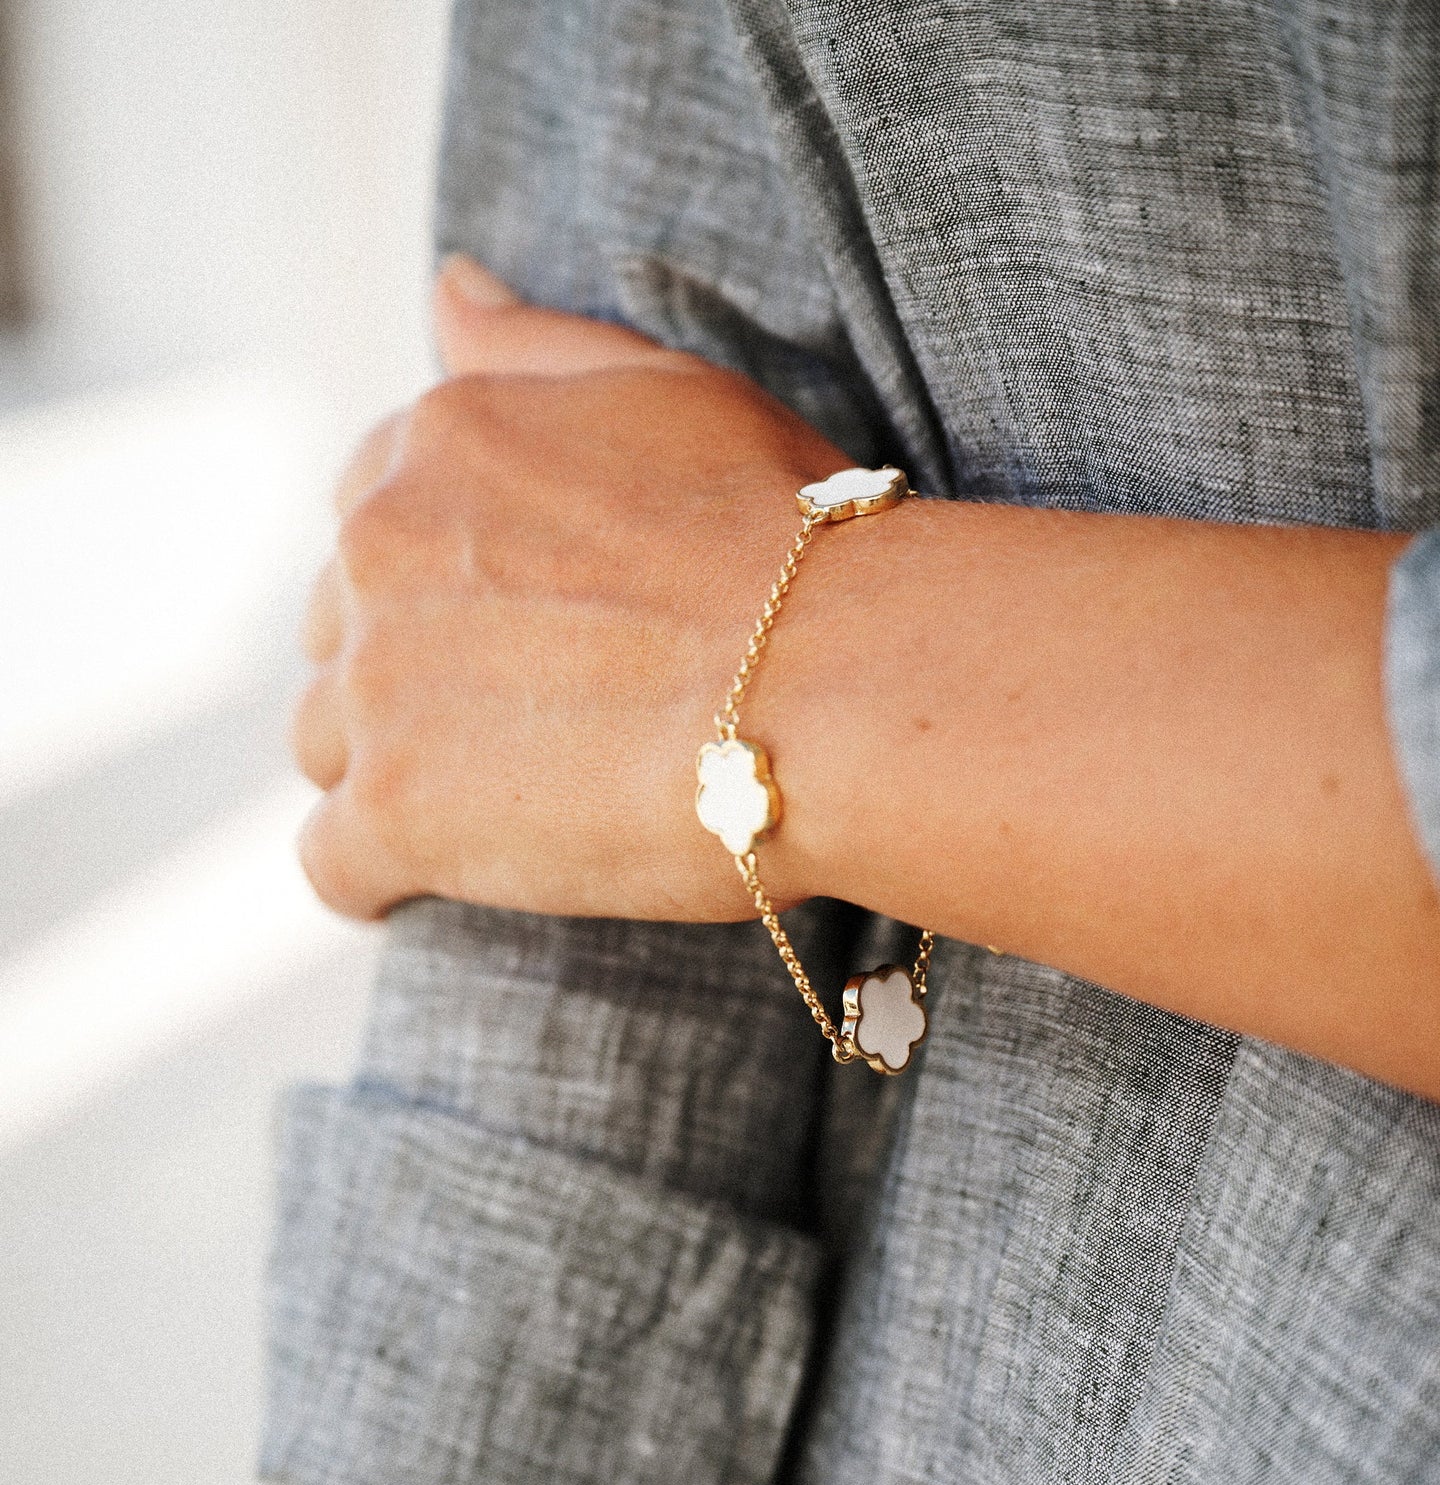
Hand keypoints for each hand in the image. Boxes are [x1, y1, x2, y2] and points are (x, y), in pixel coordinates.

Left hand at [292, 255, 847, 920]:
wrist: (839, 680)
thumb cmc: (790, 538)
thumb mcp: (668, 392)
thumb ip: (534, 348)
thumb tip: (445, 289)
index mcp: (439, 447)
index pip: (366, 522)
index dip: (439, 592)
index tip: (517, 639)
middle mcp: (379, 551)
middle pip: (341, 637)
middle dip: (411, 681)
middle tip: (532, 729)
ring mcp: (377, 684)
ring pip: (327, 747)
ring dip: (395, 778)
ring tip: (506, 811)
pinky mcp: (393, 812)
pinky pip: (331, 865)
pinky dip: (378, 878)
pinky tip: (446, 879)